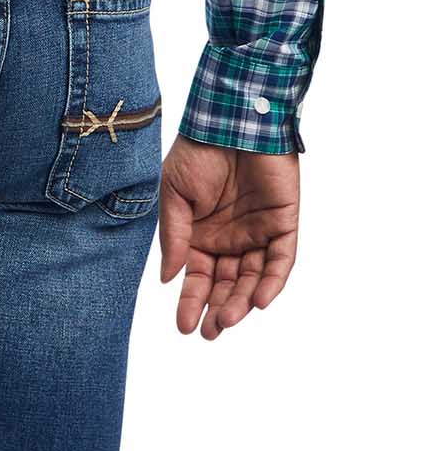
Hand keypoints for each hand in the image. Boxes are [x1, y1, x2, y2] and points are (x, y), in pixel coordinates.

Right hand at [158, 133, 298, 338]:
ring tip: (227, 320)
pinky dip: (271, 281)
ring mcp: (258, 232)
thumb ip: (174, 235)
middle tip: (210, 332)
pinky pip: (280, 260)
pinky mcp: (282, 223)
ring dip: (241, 301)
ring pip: (252, 278)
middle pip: (226, 284)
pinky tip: (258, 300)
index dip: (192, 301)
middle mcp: (230, 239)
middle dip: (218, 310)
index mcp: (202, 234)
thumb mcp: (174, 193)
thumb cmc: (198, 150)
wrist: (232, 118)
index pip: (198, 277)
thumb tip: (168, 279)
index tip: (184, 325)